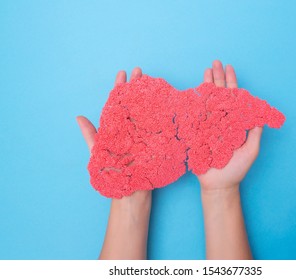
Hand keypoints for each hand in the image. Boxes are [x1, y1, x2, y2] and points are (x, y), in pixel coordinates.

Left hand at [77, 67, 150, 259]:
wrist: (131, 194)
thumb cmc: (113, 175)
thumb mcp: (99, 153)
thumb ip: (91, 135)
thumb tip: (78, 117)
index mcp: (116, 129)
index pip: (116, 103)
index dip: (119, 88)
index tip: (123, 73)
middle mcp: (130, 129)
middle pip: (132, 103)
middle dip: (136, 87)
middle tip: (141, 72)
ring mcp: (142, 135)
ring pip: (145, 112)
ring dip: (148, 96)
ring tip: (152, 83)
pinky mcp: (153, 143)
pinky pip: (156, 126)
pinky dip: (160, 114)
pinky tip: (164, 104)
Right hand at [197, 60, 262, 190]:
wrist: (219, 183)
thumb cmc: (237, 169)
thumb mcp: (251, 150)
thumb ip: (255, 132)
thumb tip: (260, 114)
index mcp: (235, 122)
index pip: (234, 98)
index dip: (232, 83)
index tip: (230, 68)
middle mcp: (222, 120)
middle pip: (220, 95)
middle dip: (218, 78)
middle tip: (216, 62)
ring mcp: (209, 124)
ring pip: (208, 100)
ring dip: (207, 84)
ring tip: (206, 69)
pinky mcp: (198, 132)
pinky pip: (196, 114)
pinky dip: (196, 101)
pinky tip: (195, 89)